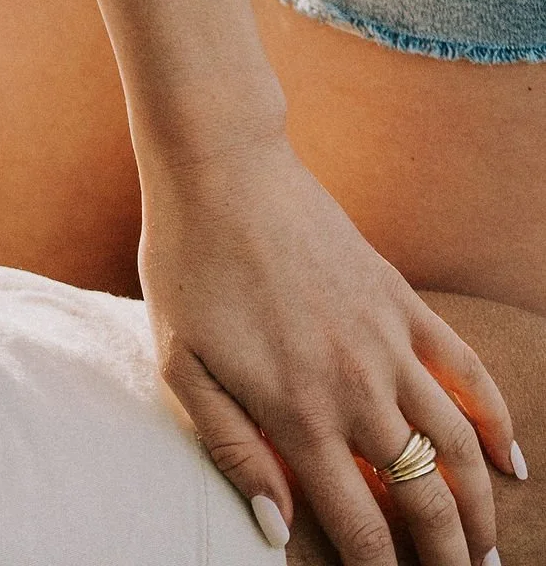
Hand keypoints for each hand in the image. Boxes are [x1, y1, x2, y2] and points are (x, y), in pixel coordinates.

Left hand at [142, 134, 516, 560]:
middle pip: (425, 500)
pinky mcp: (402, 302)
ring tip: (484, 550)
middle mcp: (355, 387)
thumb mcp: (182, 364)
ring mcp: (388, 343)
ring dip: (479, 507)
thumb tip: (277, 528)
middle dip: (447, 557)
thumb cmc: (188, 264)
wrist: (221, 166)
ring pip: (458, 447)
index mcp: (298, 412)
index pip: (360, 525)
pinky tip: (510, 461)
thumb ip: (231, 450)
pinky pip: (467, 371)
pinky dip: (497, 420)